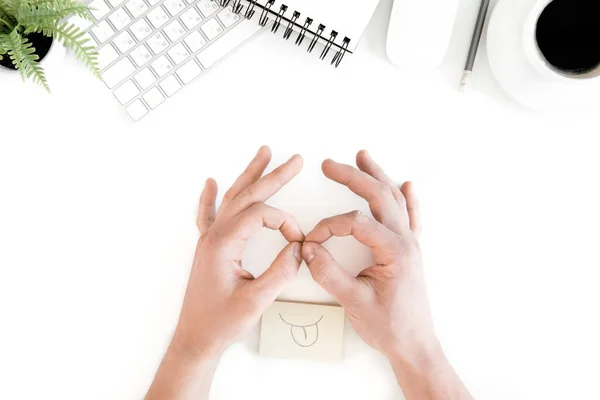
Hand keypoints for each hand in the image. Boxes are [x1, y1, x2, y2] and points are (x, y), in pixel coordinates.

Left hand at [175, 146, 304, 356]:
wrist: (195, 338)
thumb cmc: (221, 322)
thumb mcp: (256, 300)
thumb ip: (280, 271)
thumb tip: (298, 248)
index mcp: (223, 244)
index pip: (260, 216)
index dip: (285, 222)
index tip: (299, 241)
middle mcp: (214, 236)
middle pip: (247, 196)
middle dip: (273, 176)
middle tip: (295, 160)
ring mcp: (209, 240)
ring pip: (231, 199)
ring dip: (249, 176)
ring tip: (264, 154)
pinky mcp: (208, 248)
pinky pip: (208, 215)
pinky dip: (210, 197)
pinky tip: (210, 182)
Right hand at [302, 151, 471, 399]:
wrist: (415, 345)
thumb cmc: (389, 327)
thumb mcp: (354, 302)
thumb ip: (328, 274)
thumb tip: (308, 250)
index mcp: (394, 252)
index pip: (356, 222)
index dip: (328, 227)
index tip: (310, 242)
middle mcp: (405, 241)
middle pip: (379, 196)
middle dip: (353, 177)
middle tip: (328, 165)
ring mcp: (411, 244)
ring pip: (395, 199)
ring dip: (377, 177)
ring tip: (362, 157)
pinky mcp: (410, 250)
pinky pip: (411, 216)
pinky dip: (407, 198)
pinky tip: (406, 184)